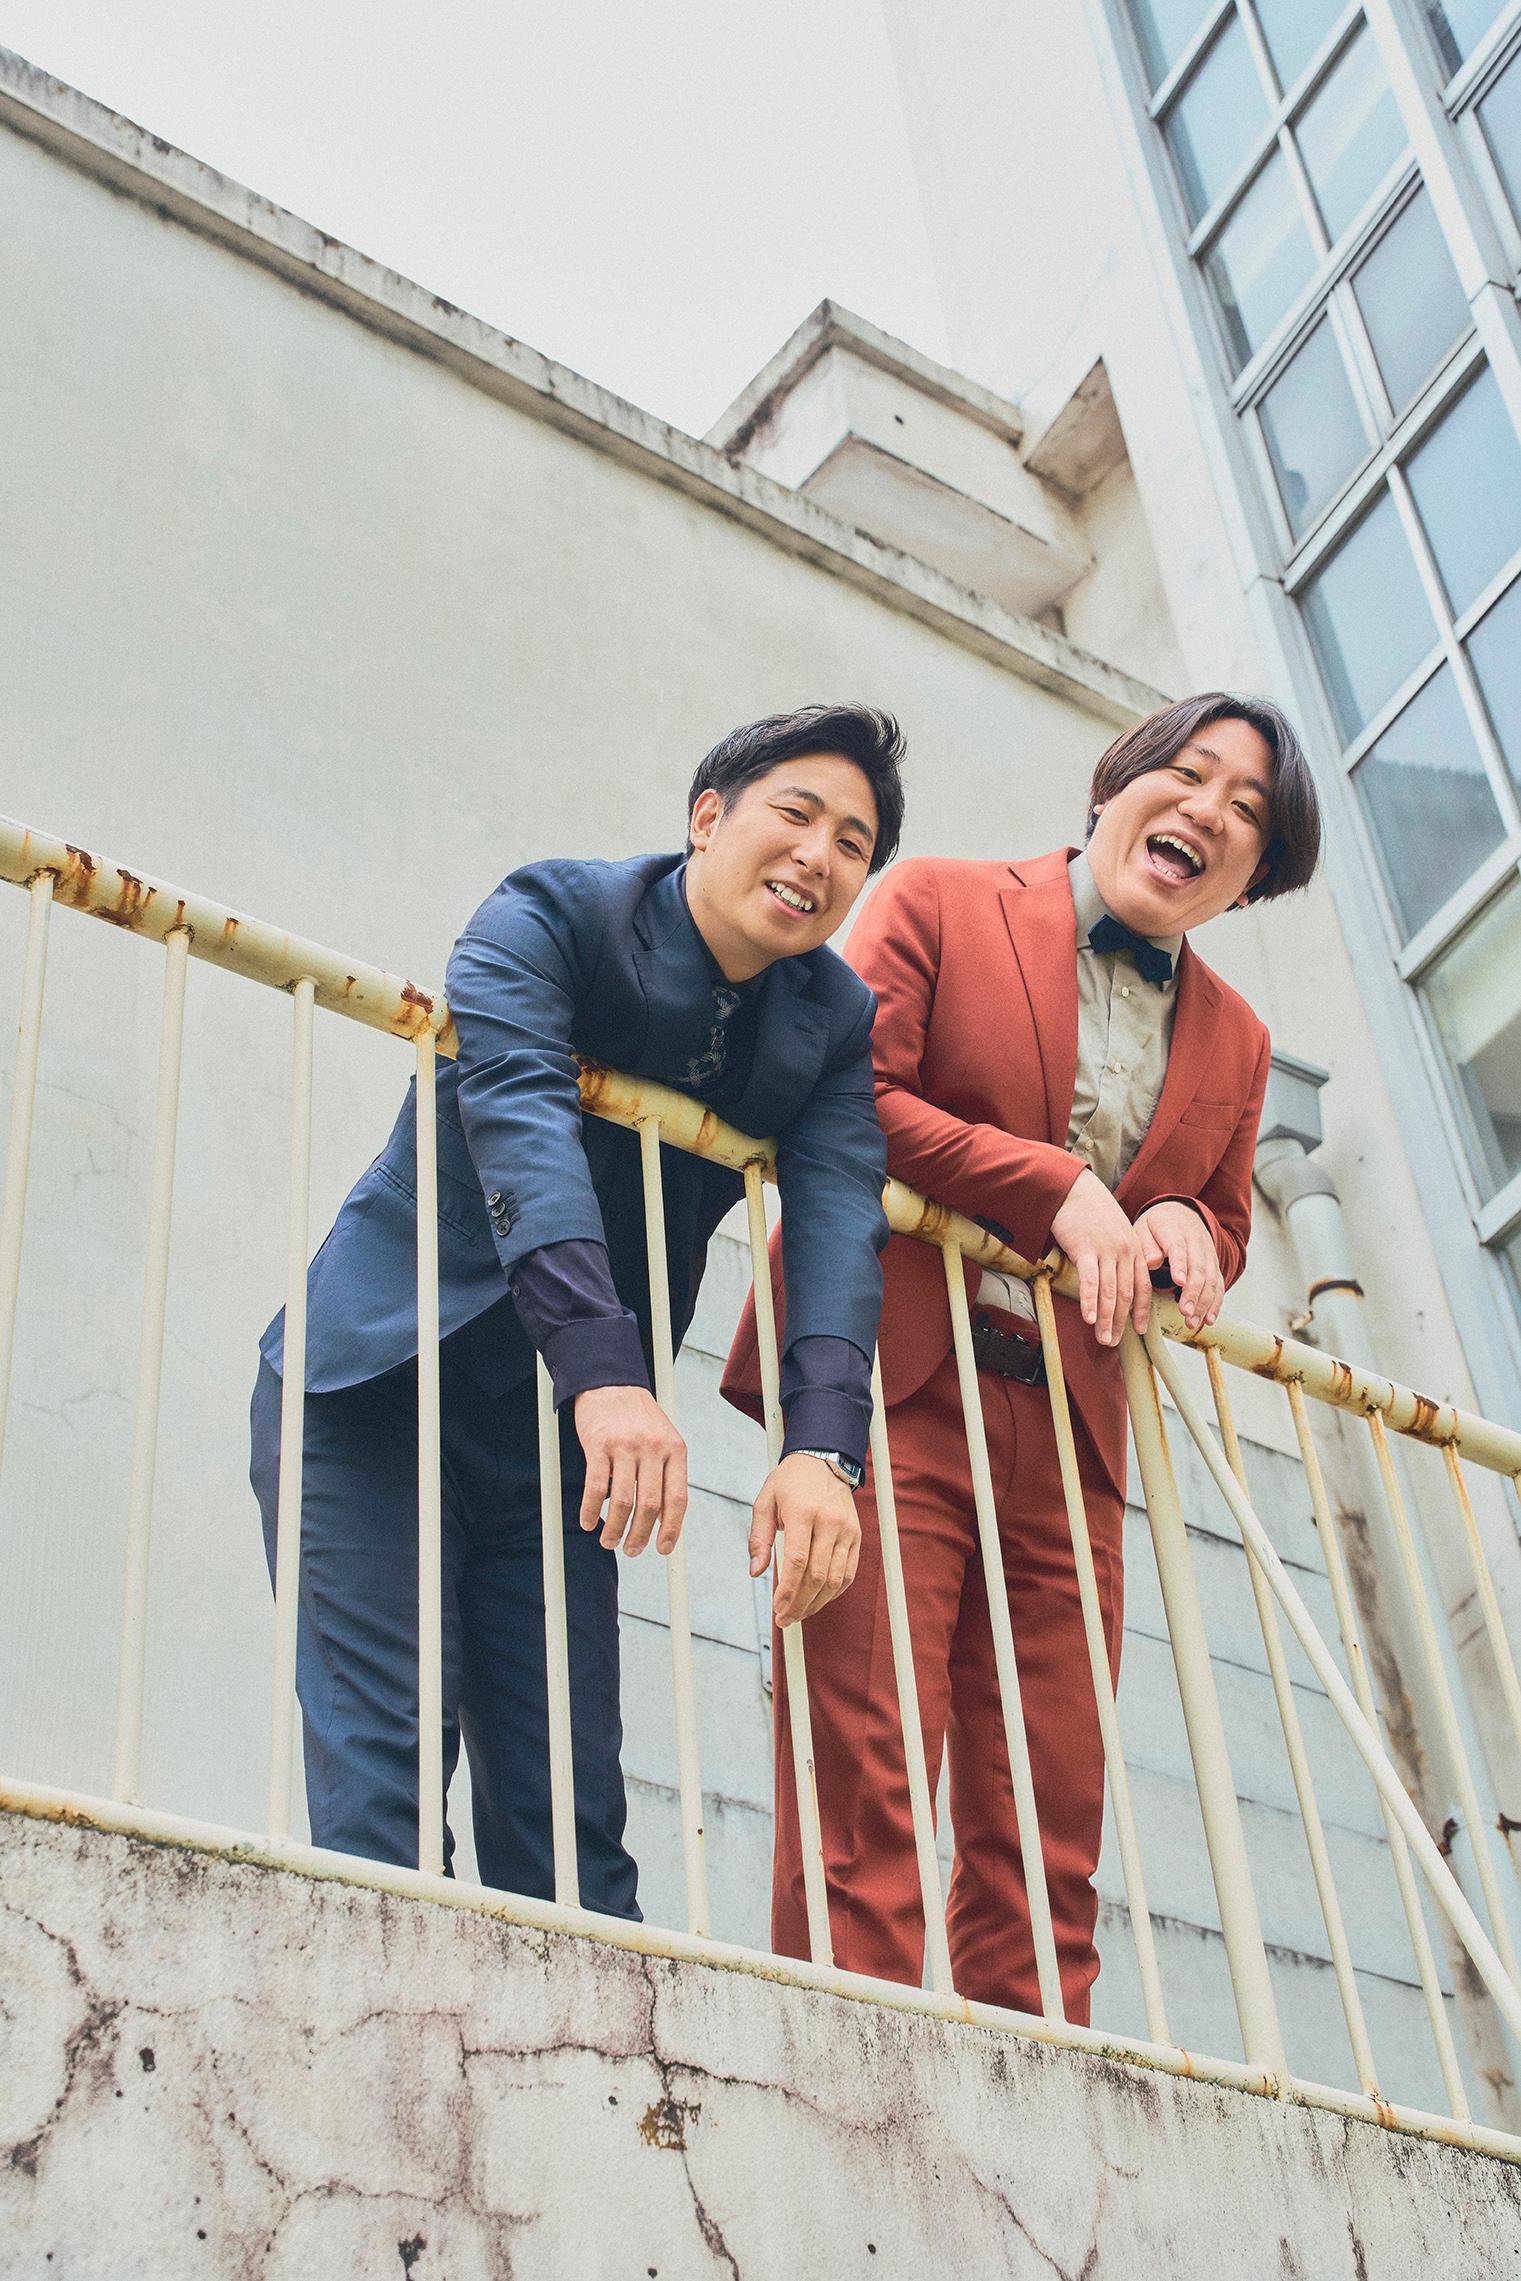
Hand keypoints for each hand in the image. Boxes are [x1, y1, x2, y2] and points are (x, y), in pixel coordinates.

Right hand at [573, 1386, 687, 1555]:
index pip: (678, 1498)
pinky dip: (591, 1510)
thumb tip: (664, 1519)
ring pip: (623, 1501)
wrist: (611, 1382)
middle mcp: (653, 1448)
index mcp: (675, 1450)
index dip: (671, 1529)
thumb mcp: (665, 1440)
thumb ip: (667, 1475)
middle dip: (640, 1536)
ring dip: (615, 1529)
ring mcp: (626, 1446)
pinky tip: (588, 1521)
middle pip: (650, 1505)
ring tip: (609, 1541)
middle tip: (631, 1550)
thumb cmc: (638, 1417)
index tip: (663, 1549)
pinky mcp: (599, 1445)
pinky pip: (596, 1488)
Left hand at [748, 1454, 860, 1627]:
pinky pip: (849, 1572)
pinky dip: (835, 1592)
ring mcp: (846, 1529)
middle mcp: (829, 1521)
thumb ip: (758, 1538)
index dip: (787, 1591)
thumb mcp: (764, 1502)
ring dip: (817, 1603)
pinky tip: (818, 1600)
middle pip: (817, 1576)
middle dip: (800, 1604)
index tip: (777, 1609)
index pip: (797, 1562)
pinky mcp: (856, 1535)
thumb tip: (756, 1572)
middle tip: (785, 1619)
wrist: (823, 1458)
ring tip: (799, 1614)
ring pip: (835, 1579)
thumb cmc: (790, 1482)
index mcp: (802, 1511)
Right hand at [1050, 1166, 1155, 1346]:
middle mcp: (1124, 1251)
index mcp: (1133, 1248)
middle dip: (1120, 1322)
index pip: (1142, 1285)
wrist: (1073, 1189)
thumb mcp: (1114, 1230)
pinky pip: (1090, 1280)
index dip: (1142, 1310)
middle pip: (1126, 1294)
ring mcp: (1106, 1250)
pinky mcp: (1085, 1248)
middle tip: (1113, 1342)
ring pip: (1109, 1292)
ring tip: (1102, 1338)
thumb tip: (1115, 1278)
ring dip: (1106, 1319)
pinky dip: (1090, 1301)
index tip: (1140, 1330)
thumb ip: (1118, 1253)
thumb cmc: (1090, 1211)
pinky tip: (1089, 1317)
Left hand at [1134, 1201, 1223, 1333]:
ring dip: (1204, 1303)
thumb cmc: (1157, 1225)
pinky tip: (1208, 1319)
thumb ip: (1146, 1245)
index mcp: (1174, 1231)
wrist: (1182, 1213)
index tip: (1179, 1281)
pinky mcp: (1213, 1265)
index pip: (1179, 1248)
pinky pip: (1218, 1285)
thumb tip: (1151, 1262)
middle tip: (1185, 1313)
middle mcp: (1196, 1242)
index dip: (1180, 1265)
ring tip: (1192, 1322)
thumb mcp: (1144, 1227)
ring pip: (1211, 1279)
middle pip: (1198, 1268)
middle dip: (1193, 1293)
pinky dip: (1215, 1303)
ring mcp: (1208, 1254)